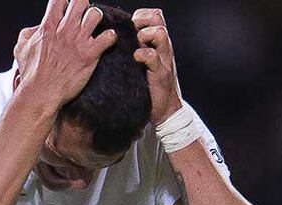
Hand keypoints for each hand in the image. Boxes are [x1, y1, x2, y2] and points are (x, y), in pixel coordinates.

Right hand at [14, 0, 118, 107]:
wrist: (41, 93)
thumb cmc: (31, 74)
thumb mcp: (20, 49)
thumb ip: (28, 33)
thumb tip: (37, 27)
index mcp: (49, 26)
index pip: (60, 0)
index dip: (65, 3)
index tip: (66, 12)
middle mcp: (65, 30)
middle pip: (81, 1)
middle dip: (83, 7)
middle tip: (83, 18)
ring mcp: (78, 41)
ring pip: (96, 14)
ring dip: (97, 20)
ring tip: (94, 29)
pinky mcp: (90, 54)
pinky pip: (109, 36)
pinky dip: (110, 37)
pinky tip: (106, 42)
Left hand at [132, 8, 182, 124]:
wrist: (166, 110)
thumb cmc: (150, 86)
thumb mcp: (144, 64)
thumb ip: (136, 50)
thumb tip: (115, 40)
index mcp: (158, 44)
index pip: (154, 16)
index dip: (141, 16)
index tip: (131, 26)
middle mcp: (163, 48)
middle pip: (158, 19)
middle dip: (142, 21)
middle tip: (133, 34)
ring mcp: (164, 59)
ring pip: (160, 33)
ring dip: (144, 35)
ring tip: (136, 46)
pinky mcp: (161, 74)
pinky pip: (153, 56)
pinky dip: (143, 54)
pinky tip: (136, 60)